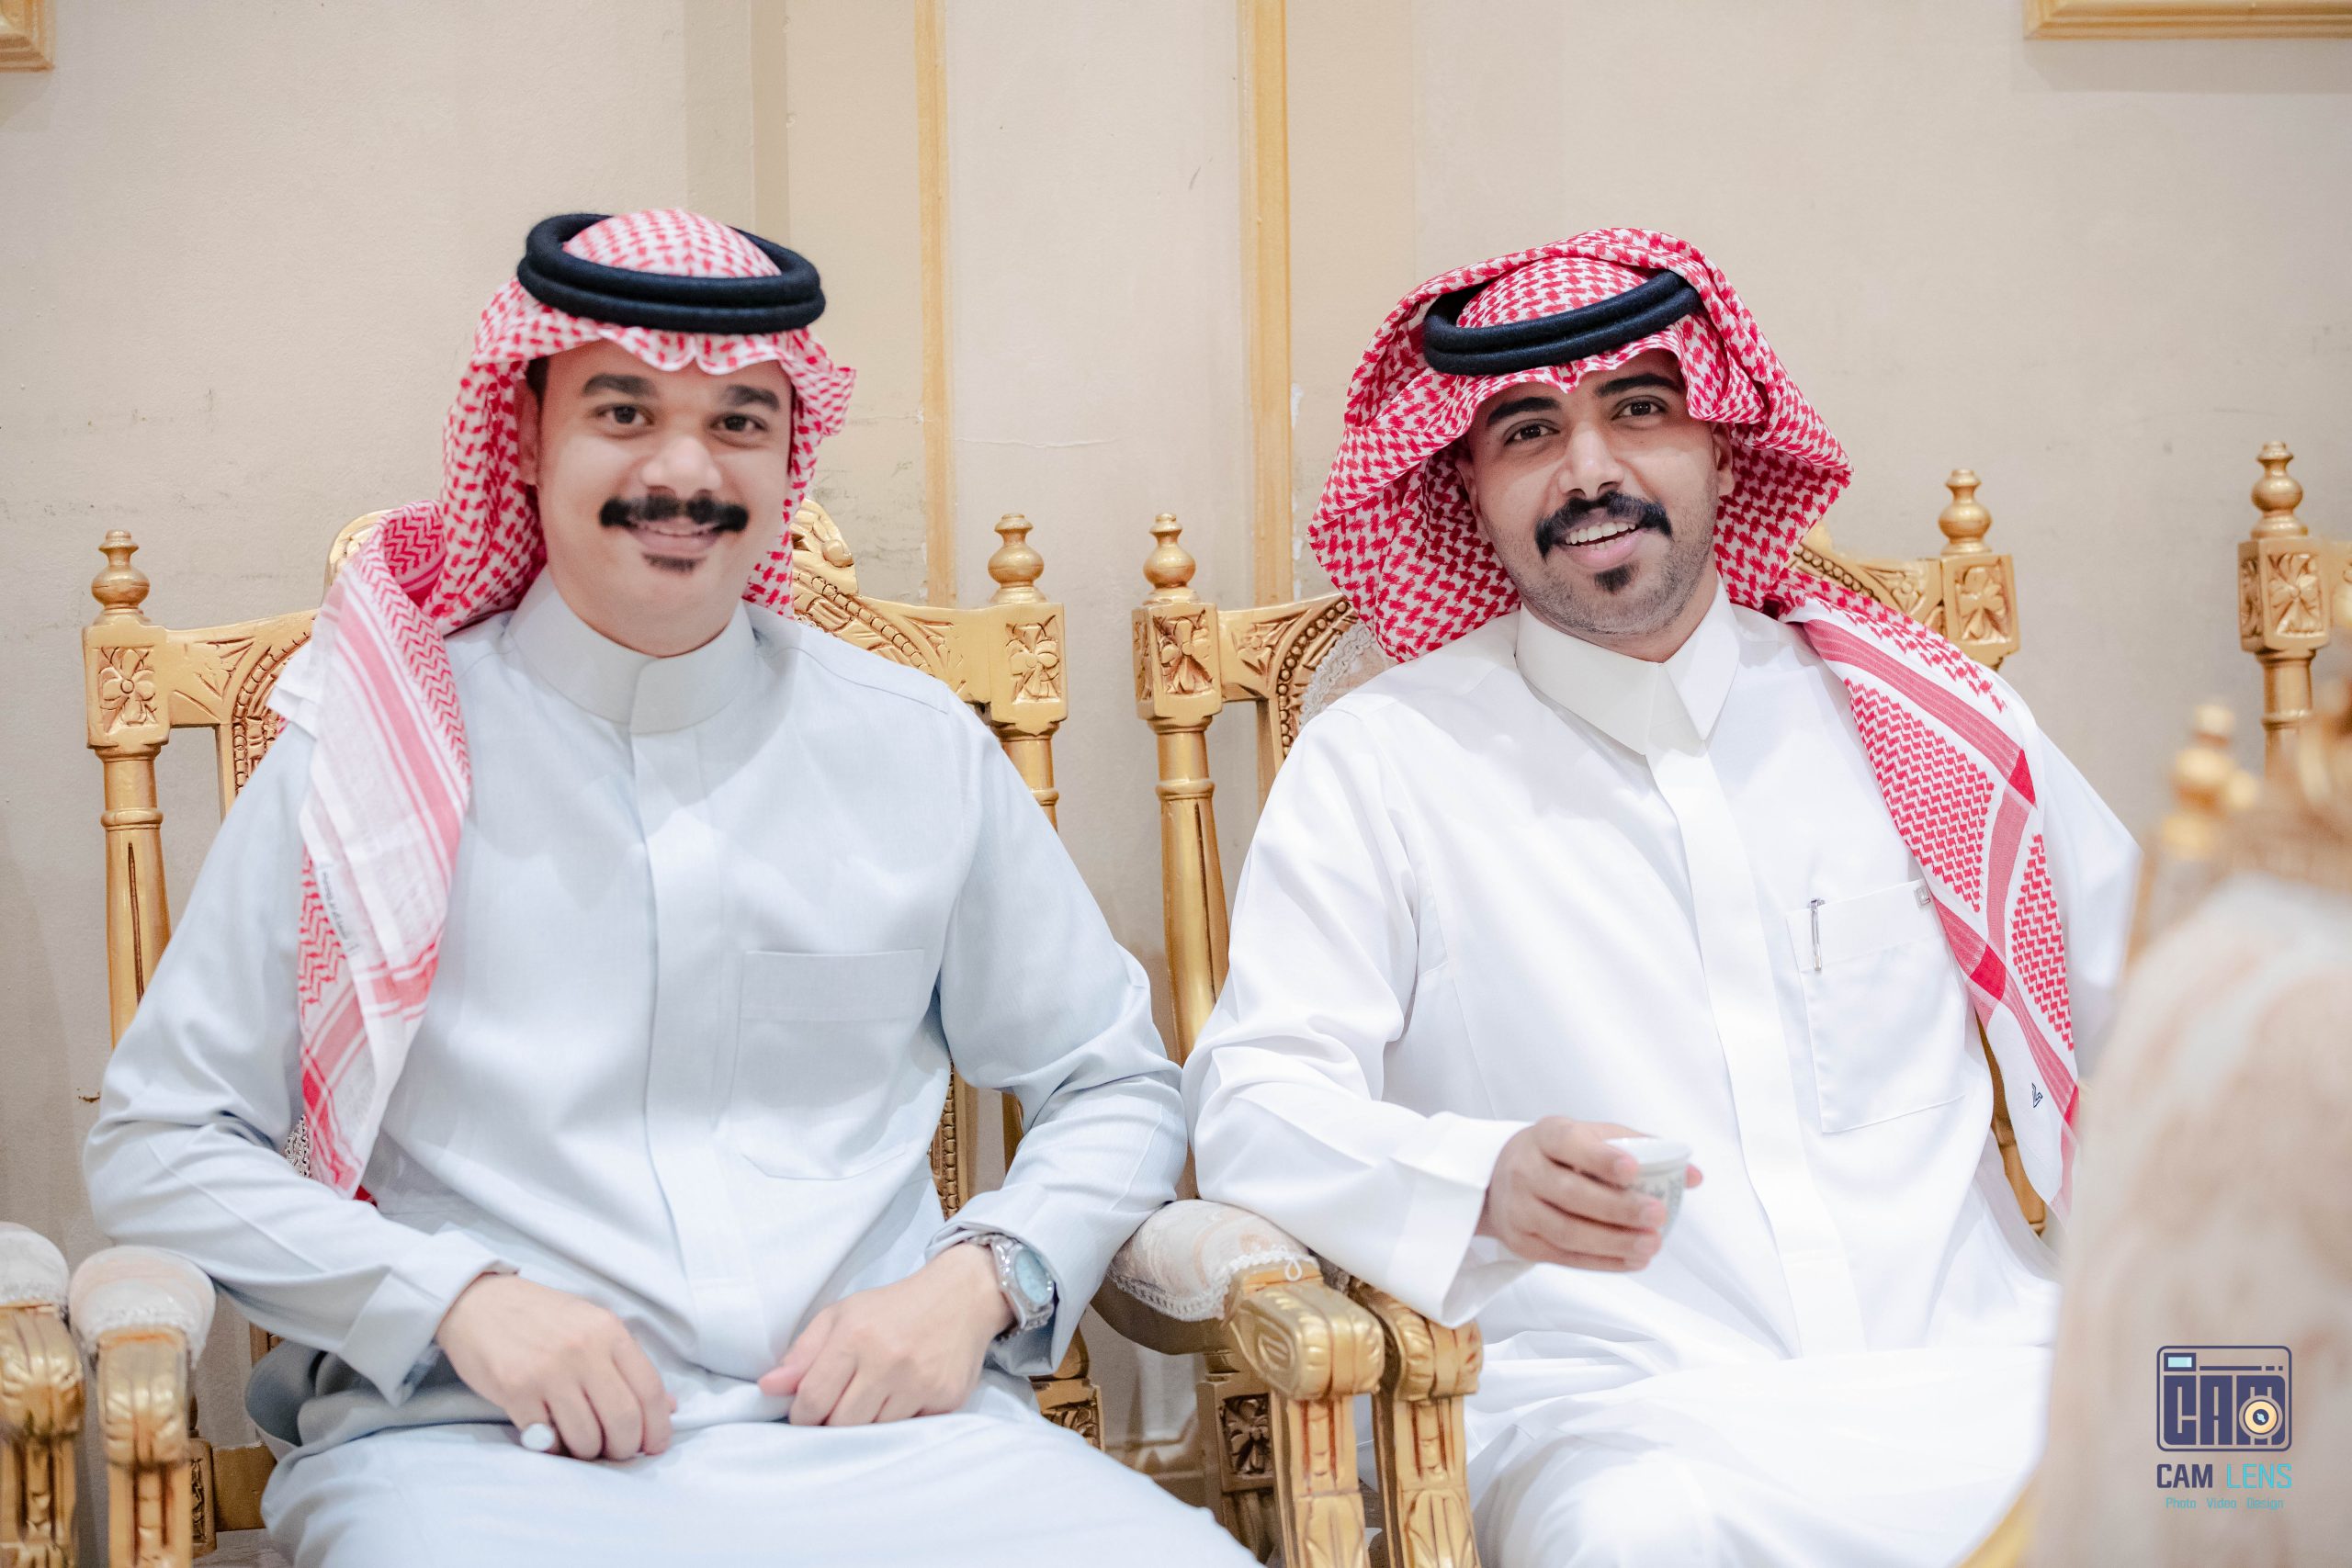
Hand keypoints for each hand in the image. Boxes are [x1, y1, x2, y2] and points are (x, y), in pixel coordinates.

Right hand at [434, 1273, 673, 1460]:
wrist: (480, 1302)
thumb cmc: (541, 1317)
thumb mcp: (593, 1325)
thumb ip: (628, 1364)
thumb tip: (668, 1406)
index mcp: (609, 1331)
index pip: (649, 1389)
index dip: (658, 1427)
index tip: (654, 1446)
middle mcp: (583, 1350)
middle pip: (623, 1419)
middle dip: (626, 1448)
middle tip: (618, 1453)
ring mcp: (549, 1371)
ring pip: (586, 1437)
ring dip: (590, 1453)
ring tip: (585, 1447)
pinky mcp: (515, 1391)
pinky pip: (547, 1440)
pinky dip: (556, 1450)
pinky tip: (554, 1439)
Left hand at [759, 1242, 1013, 1425]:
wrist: (961, 1298)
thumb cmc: (892, 1309)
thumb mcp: (842, 1315)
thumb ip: (803, 1352)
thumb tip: (768, 1387)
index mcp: (855, 1336)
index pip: (812, 1400)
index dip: (802, 1416)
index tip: (807, 1414)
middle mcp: (888, 1360)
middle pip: (841, 1424)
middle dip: (833, 1423)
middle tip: (839, 1408)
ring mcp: (920, 1382)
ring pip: (874, 1433)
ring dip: (866, 1425)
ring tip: (872, 1401)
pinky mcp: (946, 1399)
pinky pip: (909, 1430)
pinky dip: (900, 1422)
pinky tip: (902, 1398)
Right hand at [1477, 1118, 1703, 1270]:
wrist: (1499, 1179)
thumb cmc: (1560, 1155)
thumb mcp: (1592, 1138)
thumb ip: (1642, 1150)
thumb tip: (1693, 1176)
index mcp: (1545, 1135)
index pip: (1568, 1143)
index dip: (1599, 1158)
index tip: (1633, 1169)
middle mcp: (1525, 1170)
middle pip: (1570, 1194)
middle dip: (1617, 1208)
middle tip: (1657, 1215)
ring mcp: (1519, 1208)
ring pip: (1567, 1231)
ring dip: (1613, 1242)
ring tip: (1651, 1244)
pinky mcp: (1521, 1241)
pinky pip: (1564, 1257)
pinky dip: (1601, 1262)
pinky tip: (1632, 1260)